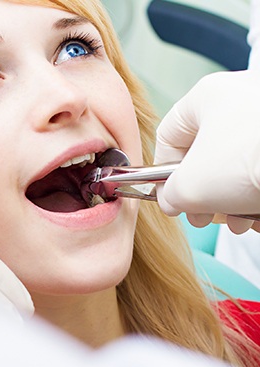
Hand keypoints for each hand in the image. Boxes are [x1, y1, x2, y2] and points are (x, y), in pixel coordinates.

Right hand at [155, 70, 259, 233]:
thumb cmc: (249, 160)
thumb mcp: (191, 186)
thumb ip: (170, 195)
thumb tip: (170, 201)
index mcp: (207, 99)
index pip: (169, 136)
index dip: (162, 172)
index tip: (169, 198)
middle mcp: (240, 101)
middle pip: (205, 156)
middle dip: (203, 195)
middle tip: (203, 217)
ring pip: (235, 166)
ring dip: (230, 201)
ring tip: (237, 221)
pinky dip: (256, 194)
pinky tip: (258, 215)